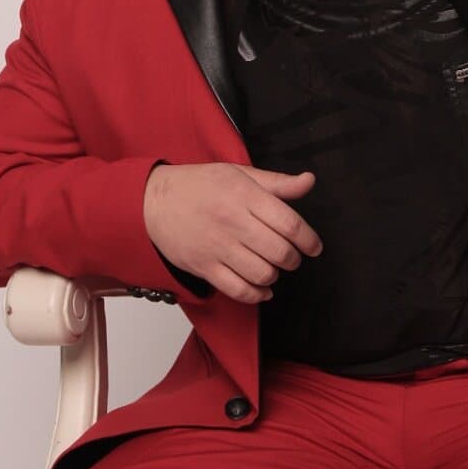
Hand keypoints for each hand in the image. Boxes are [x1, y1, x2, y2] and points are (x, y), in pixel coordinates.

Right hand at [143, 163, 321, 302]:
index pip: (289, 223)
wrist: (153, 202)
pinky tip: (263, 288)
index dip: (309, 239)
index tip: (314, 246)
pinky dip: (257, 294)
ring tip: (274, 267)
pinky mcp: (204, 267)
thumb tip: (309, 181)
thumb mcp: (240, 174)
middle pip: (279, 252)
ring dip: (275, 275)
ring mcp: (217, 247)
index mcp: (244, 195)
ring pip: (262, 273)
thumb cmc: (199, 185)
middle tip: (293, 256)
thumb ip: (277, 182)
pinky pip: (238, 290)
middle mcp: (232, 222)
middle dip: (294, 259)